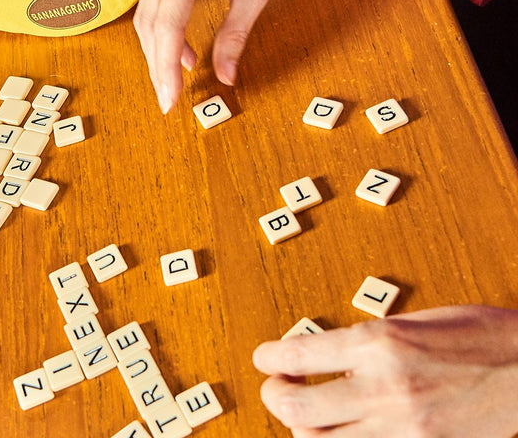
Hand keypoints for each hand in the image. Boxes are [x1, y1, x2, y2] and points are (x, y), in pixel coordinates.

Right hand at [133, 0, 308, 112]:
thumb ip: (235, 38)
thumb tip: (226, 76)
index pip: (167, 27)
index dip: (165, 67)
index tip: (169, 97)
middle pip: (149, 24)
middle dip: (157, 64)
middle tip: (168, 95)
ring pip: (145, 14)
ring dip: (157, 48)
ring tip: (175, 75)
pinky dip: (162, 28)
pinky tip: (180, 48)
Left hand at [253, 305, 517, 436]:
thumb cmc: (486, 337)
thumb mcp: (417, 322)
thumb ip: (368, 342)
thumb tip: (328, 357)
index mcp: (380, 342)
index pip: (298, 355)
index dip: (269, 358)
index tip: (263, 359)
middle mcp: (384, 387)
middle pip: (296, 405)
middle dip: (274, 396)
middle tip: (275, 387)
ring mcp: (402, 426)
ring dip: (303, 428)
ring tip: (305, 415)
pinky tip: (341, 434)